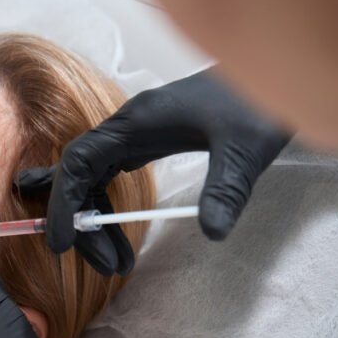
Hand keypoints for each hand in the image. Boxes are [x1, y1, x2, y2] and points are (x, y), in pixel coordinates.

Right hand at [18, 67, 291, 274]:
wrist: (275, 72)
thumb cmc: (259, 103)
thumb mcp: (246, 149)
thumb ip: (226, 190)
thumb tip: (212, 233)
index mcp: (138, 122)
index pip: (79, 162)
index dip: (65, 203)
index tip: (63, 243)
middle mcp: (130, 126)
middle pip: (82, 176)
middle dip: (85, 224)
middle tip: (108, 265)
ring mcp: (139, 133)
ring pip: (96, 179)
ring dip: (99, 221)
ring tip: (119, 260)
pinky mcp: (152, 140)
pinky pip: (113, 176)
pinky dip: (111, 208)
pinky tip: (122, 231)